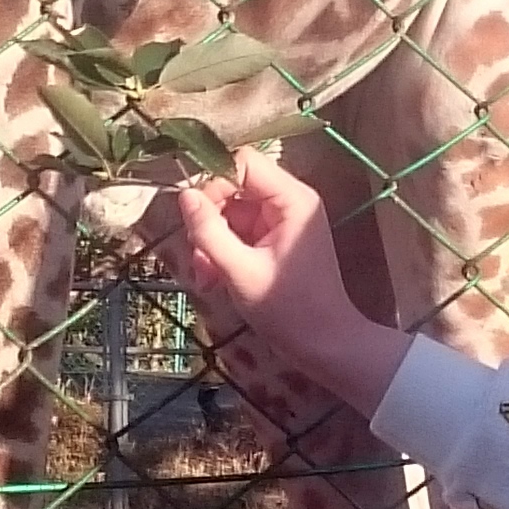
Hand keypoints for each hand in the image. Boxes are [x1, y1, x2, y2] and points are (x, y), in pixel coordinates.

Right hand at [148, 149, 412, 414]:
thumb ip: (209, 232)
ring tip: (205, 277)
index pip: (243, 162)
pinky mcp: (272, 241)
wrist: (325, 346)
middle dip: (208, 219)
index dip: (213, 182)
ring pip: (230, 212)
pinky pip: (237, 232)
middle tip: (197, 256)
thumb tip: (183, 195)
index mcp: (292, 199)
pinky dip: (221, 252)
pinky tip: (214, 280)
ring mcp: (280, 221)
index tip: (194, 216)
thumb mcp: (240, 271)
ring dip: (210, 240)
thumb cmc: (289, 309)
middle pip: (233, 186)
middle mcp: (288, 201)